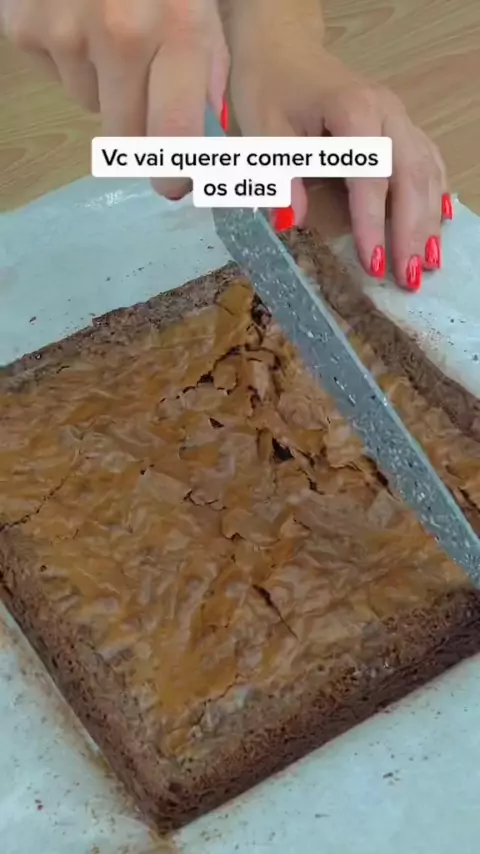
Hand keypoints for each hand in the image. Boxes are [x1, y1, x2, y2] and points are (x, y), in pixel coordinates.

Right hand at [1, 0, 228, 198]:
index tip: (175, 183)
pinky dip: (68, 55)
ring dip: (104, 82)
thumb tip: (208, 135)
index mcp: (178, 29)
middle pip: (125, 137)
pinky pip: (55, 74)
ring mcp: (64, 32)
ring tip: (110, 25)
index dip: (173, 173)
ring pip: (90, 103)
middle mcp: (119, 36)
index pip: (172, 136)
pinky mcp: (24, 28)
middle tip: (145, 98)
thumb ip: (208, 63)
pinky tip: (76, 13)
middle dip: (139, 129)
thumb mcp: (201, 2)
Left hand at [227, 4, 449, 290]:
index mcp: (353, 109)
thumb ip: (278, 174)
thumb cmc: (269, 90)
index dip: (373, 223)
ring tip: (426, 265)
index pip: (370, 174)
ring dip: (427, 220)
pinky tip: (436, 228)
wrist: (284, 50)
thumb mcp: (262, 130)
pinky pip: (428, 162)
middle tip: (408, 278)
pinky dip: (434, 197)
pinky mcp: (401, 127)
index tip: (374, 265)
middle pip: (409, 176)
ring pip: (425, 171)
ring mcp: (399, 118)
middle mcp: (387, 112)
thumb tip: (289, 222)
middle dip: (411, 230)